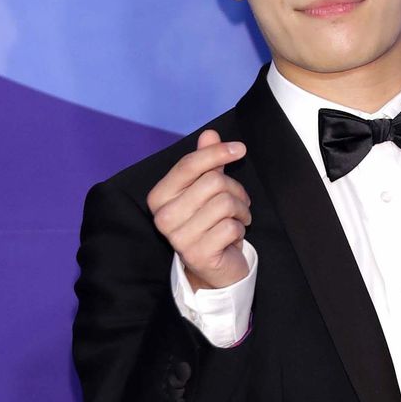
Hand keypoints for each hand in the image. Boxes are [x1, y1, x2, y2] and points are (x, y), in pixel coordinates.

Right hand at [146, 129, 252, 290]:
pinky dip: (240, 228)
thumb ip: (207, 161)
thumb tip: (210, 134)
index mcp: (159, 197)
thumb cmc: (209, 223)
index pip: (189, 165)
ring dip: (241, 210)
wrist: (212, 267)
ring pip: (225, 203)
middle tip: (238, 202)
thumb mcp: (207, 188)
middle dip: (235, 189)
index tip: (239, 149)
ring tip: (237, 218)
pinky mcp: (198, 254)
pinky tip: (232, 236)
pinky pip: (231, 227)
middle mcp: (163, 217)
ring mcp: (179, 238)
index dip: (216, 152)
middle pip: (213, 182)